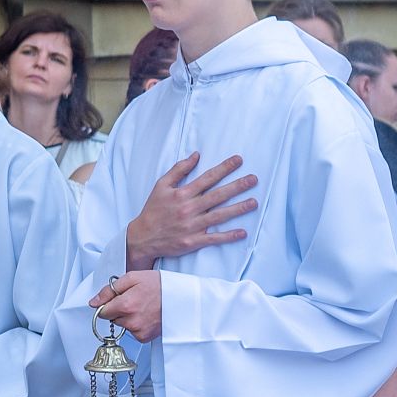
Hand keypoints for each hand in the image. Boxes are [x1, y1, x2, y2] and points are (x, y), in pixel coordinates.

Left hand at [91, 271, 162, 341]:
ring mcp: (139, 331)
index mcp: (125, 305)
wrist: (182, 297)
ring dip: (128, 318)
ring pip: (123, 325)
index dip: (107, 304)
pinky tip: (147, 315)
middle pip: (112, 319)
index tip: (116, 299)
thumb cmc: (160, 285)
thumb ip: (109, 290)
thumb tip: (94, 302)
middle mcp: (131, 321)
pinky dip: (137, 325)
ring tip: (143, 307)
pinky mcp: (146, 337)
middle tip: (134, 300)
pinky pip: (133, 332)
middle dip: (119, 310)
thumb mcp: (132, 278)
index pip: (102, 312)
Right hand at [126, 153, 255, 268]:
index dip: (224, 168)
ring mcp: (192, 226)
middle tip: (254, 179)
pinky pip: (214, 238)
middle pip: (218, 195)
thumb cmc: (153, 210)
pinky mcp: (193, 241)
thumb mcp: (161, 186)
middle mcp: (189, 208)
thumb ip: (178, 170)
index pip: (208, 178)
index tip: (239, 160)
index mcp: (182, 194)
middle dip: (237, 186)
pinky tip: (242, 232)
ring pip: (219, 216)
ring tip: (254, 202)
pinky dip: (228, 236)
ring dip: (238, 209)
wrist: (142, 237)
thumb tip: (196, 155)